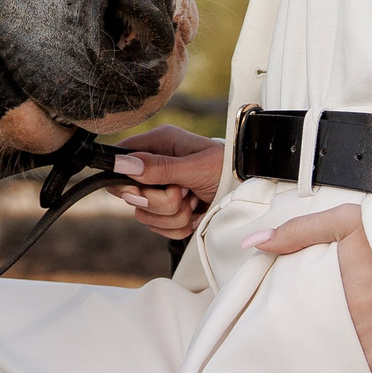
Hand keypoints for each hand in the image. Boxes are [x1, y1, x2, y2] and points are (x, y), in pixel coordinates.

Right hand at [109, 124, 223, 240]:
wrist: (251, 192)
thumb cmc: (229, 169)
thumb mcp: (196, 167)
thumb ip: (159, 168)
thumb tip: (122, 163)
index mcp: (159, 144)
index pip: (120, 158)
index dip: (125, 179)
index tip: (142, 190)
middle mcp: (155, 166)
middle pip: (131, 194)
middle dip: (160, 201)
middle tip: (185, 192)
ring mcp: (160, 190)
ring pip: (145, 215)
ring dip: (175, 215)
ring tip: (195, 201)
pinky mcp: (168, 211)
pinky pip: (160, 229)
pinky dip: (180, 226)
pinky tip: (196, 213)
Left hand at [244, 206, 371, 372]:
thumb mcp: (348, 222)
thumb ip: (298, 232)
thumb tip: (252, 245)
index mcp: (333, 287)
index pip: (290, 316)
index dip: (277, 325)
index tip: (268, 329)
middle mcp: (350, 320)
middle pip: (307, 344)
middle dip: (294, 347)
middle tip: (281, 350)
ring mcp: (371, 344)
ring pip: (330, 364)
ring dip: (319, 363)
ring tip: (308, 361)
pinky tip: (338, 372)